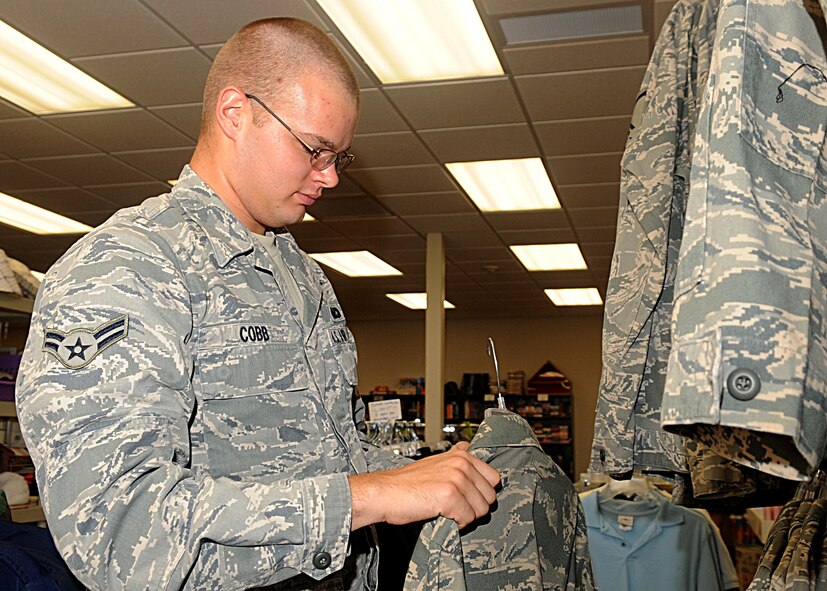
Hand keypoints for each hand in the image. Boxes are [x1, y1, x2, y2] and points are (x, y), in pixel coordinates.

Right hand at [349, 443, 499, 530]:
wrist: (383, 492)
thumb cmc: (406, 482)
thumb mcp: (436, 462)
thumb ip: (456, 458)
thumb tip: (468, 449)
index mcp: (461, 455)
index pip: (494, 478)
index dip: (482, 492)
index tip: (469, 498)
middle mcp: (462, 464)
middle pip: (490, 496)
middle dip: (476, 507)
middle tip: (456, 508)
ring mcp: (457, 479)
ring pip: (482, 509)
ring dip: (467, 516)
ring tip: (448, 512)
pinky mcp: (449, 496)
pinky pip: (468, 519)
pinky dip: (458, 525)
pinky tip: (443, 517)